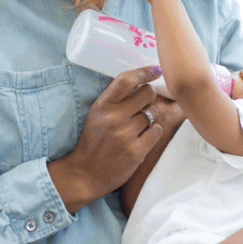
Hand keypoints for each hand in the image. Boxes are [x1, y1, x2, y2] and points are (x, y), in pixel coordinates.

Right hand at [47, 66, 165, 213]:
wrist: (85, 173)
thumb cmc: (93, 141)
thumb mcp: (96, 114)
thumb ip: (114, 99)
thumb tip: (140, 80)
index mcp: (102, 106)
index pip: (126, 80)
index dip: (144, 72)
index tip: (155, 69)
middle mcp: (114, 118)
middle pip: (147, 93)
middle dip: (149, 97)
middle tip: (143, 106)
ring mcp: (126, 135)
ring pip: (154, 112)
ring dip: (151, 117)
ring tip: (139, 125)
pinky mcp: (136, 151)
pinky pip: (157, 131)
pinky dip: (153, 132)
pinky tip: (143, 137)